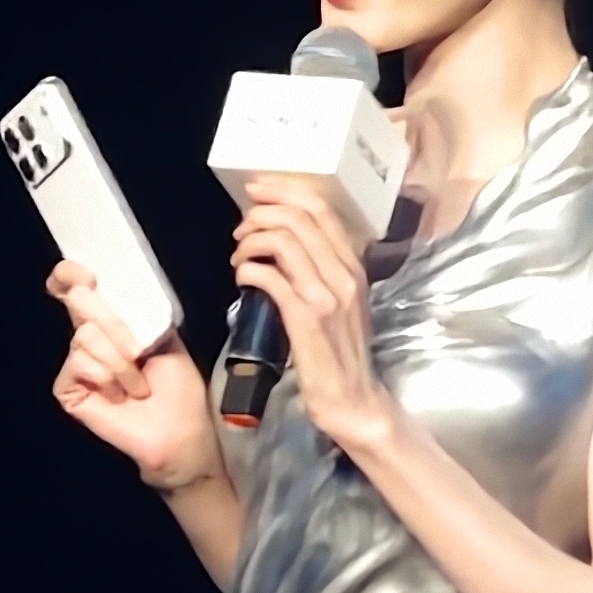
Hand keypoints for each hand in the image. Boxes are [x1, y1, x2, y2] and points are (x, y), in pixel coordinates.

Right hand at [46, 262, 224, 490]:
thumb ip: (138, 308)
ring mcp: (76, 363)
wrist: (180, 431)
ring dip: (120, 361)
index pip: (77, 286)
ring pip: (86, 335)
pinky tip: (121, 396)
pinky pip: (81, 363)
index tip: (85, 274)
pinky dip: (109, 378)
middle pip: (80, 301)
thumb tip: (114, 286)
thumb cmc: (178, 390)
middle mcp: (89, 338)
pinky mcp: (68, 388)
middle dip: (114, 323)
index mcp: (110, 321)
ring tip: (137, 385)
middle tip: (139, 351)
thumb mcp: (165, 335)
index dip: (71, 274)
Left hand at [227, 174, 390, 454]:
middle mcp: (344, 274)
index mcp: (353, 266)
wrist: (353, 401)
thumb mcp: (342, 304)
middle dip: (261, 213)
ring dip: (252, 241)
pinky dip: (249, 270)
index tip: (258, 191)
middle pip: (300, 217)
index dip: (284, 191)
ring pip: (285, 240)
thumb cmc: (341, 356)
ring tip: (239, 255)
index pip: (321, 209)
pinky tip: (242, 278)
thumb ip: (323, 272)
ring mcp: (326, 295)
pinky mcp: (306, 318)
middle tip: (241, 229)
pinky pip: (271, 277)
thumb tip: (285, 246)